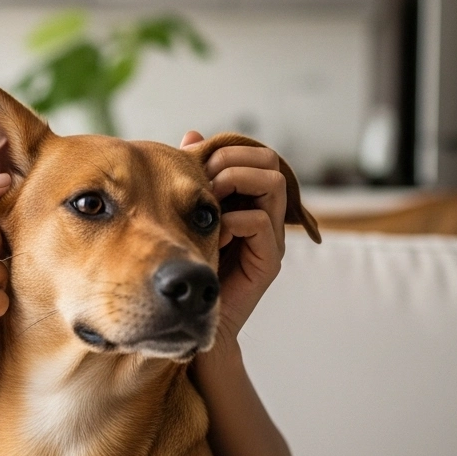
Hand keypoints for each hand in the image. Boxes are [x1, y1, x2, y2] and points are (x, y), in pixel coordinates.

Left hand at [180, 130, 286, 342]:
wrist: (189, 320)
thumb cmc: (184, 267)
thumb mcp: (184, 213)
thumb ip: (192, 177)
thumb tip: (191, 135)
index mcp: (246, 200)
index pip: (255, 153)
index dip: (228, 149)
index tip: (198, 162)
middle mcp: (265, 214)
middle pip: (269, 160)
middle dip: (233, 160)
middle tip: (206, 179)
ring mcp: (270, 237)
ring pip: (273, 183)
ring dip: (236, 182)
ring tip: (210, 198)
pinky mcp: (268, 261)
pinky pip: (259, 221)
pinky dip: (233, 220)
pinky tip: (214, 233)